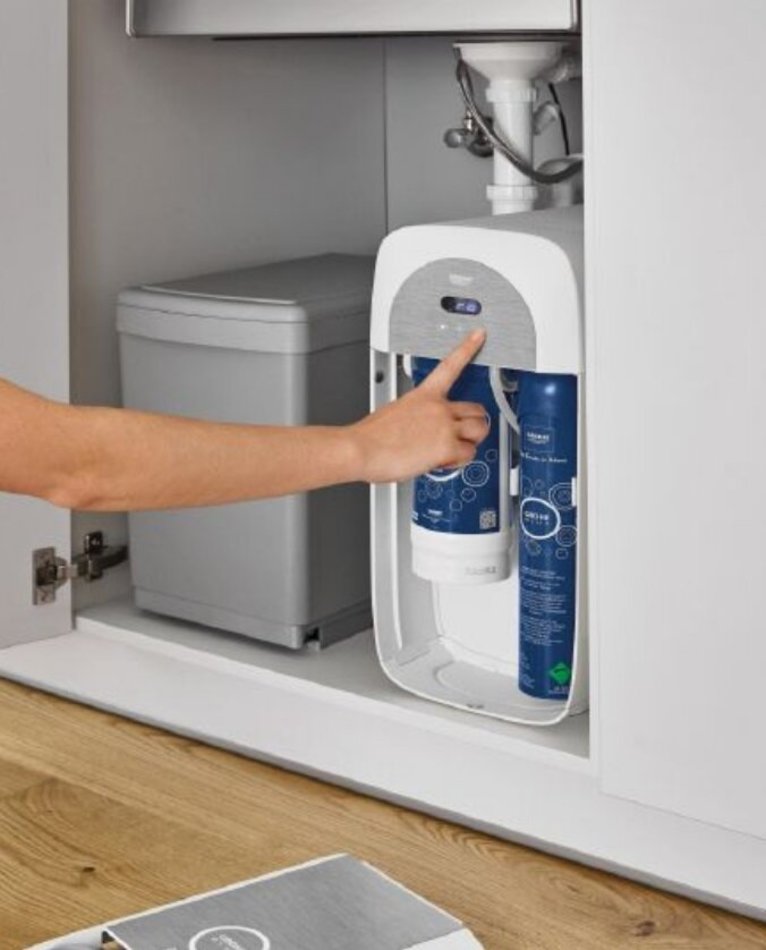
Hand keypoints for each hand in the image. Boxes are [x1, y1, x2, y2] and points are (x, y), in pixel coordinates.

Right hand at [349, 330, 489, 483]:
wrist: (361, 449)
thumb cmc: (370, 437)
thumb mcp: (394, 412)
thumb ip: (416, 416)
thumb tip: (421, 431)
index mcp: (423, 395)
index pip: (451, 365)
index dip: (468, 347)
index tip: (479, 335)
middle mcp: (438, 407)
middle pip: (476, 409)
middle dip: (473, 424)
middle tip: (462, 436)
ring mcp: (444, 426)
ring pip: (479, 430)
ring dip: (472, 442)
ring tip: (455, 451)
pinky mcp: (447, 446)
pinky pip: (469, 453)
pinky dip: (459, 460)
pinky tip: (443, 462)